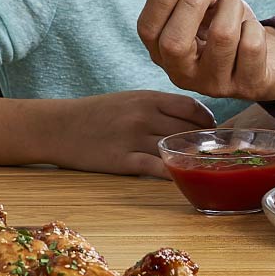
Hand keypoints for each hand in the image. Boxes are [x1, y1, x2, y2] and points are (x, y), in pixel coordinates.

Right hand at [50, 89, 215, 177]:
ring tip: (203, 165)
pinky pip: (155, 167)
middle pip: (186, 128)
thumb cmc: (96, 113)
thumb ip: (157, 106)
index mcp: (148, 97)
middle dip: (202, 141)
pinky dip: (172, 173)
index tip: (213, 130)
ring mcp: (133, 138)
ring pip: (174, 148)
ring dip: (191, 158)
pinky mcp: (122, 160)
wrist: (59, 127)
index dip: (206, 119)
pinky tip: (183, 178)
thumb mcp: (129, 100)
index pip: (191, 106)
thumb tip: (187, 117)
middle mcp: (144, 115)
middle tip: (214, 151)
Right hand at [136, 0, 274, 106]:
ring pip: (222, 35)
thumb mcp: (206, 7)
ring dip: (230, 6)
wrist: (266, 59)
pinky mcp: (248, 85)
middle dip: (191, 3)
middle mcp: (184, 74)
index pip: (148, 30)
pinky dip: (254, 26)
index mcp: (164, 53)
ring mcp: (215, 84)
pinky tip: (250, 30)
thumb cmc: (228, 27)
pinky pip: (251, 44)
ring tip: (233, 5)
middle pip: (175, 42)